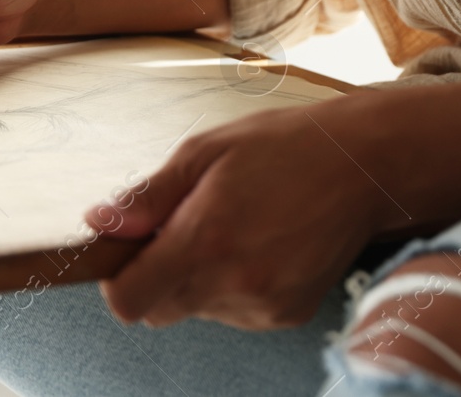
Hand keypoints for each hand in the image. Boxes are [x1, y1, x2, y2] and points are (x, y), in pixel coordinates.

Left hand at [85, 99, 389, 329]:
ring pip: (198, 310)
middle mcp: (235, 282)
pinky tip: (258, 244)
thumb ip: (147, 196)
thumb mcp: (203, 153)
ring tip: (233, 226)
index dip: (119, 279)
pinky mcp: (288, 314)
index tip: (129, 252)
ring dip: (198, 279)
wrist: (361, 164)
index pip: (130, 301)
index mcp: (205, 239)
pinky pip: (236, 313)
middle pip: (159, 310)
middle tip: (184, 227)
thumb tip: (99, 222)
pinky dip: (234, 286)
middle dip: (157, 276)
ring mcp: (265, 304)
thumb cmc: (282, 147)